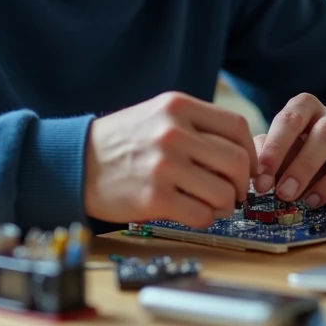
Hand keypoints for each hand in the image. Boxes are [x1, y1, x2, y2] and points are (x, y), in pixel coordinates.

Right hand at [84, 92, 255, 228]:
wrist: (75, 162)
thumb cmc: (121, 142)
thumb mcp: (157, 115)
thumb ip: (196, 126)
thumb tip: (243, 152)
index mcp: (177, 107)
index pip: (236, 127)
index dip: (250, 152)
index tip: (246, 167)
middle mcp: (173, 132)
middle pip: (236, 161)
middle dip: (241, 183)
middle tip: (233, 191)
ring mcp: (164, 165)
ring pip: (223, 192)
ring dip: (223, 204)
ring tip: (210, 204)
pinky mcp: (155, 198)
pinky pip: (201, 215)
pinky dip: (205, 218)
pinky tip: (193, 213)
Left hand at [253, 93, 325, 207]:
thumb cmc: (302, 152)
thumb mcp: (281, 152)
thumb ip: (266, 156)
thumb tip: (255, 173)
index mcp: (301, 107)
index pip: (286, 120)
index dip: (272, 149)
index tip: (260, 177)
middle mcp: (325, 113)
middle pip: (308, 128)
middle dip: (290, 160)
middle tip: (277, 191)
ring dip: (307, 170)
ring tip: (292, 197)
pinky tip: (314, 201)